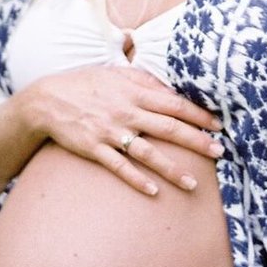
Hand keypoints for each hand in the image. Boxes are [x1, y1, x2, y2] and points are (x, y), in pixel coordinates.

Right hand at [14, 66, 224, 196]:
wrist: (47, 100)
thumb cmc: (86, 85)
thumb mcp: (116, 75)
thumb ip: (144, 81)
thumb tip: (172, 89)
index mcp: (134, 92)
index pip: (174, 104)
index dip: (198, 115)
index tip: (218, 125)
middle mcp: (126, 112)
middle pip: (169, 128)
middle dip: (197, 141)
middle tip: (219, 152)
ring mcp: (110, 132)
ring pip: (148, 153)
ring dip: (172, 169)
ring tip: (193, 184)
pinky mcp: (94, 148)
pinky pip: (119, 167)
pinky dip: (137, 179)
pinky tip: (154, 191)